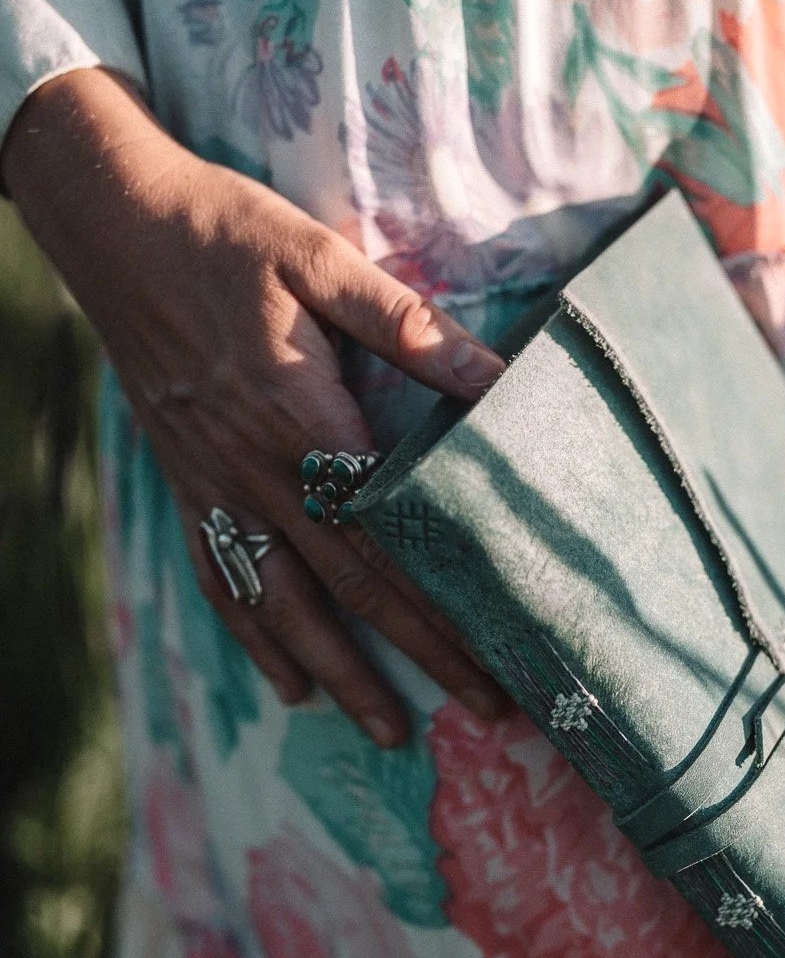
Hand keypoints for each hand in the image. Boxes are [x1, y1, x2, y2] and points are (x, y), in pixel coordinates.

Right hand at [3, 68, 508, 746]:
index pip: (390, 540)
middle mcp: (257, 473)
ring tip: (386, 732)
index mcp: (302, 423)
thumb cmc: (224, 234)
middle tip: (483, 710)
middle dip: (419, 658)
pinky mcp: (186, 484)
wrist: (112, 226)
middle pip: (351, 589)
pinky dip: (255, 636)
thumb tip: (492, 376)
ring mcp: (215, 486)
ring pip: (282, 604)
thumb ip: (406, 324)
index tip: (498, 653)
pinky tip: (286, 681)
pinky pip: (221, 578)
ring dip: (338, 673)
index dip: (444, 605)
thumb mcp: (321, 260)